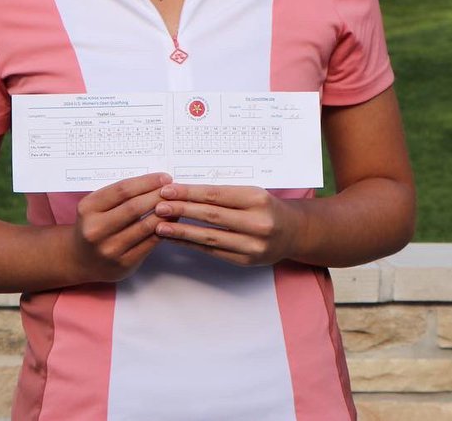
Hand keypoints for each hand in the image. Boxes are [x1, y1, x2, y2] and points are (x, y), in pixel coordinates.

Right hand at [70, 172, 170, 282]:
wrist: (80, 259)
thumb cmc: (94, 225)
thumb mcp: (96, 206)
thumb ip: (118, 195)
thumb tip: (154, 182)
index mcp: (88, 208)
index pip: (122, 190)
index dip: (146, 182)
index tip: (164, 177)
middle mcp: (96, 229)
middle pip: (134, 207)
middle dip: (158, 196)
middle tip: (174, 189)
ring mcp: (109, 248)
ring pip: (145, 226)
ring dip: (165, 213)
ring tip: (177, 204)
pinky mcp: (123, 263)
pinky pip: (149, 243)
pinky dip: (163, 230)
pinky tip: (171, 222)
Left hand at [152, 183, 304, 266]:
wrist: (294, 232)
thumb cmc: (266, 207)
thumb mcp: (251, 192)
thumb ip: (223, 193)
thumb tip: (185, 191)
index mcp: (257, 199)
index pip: (216, 195)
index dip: (190, 193)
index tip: (167, 190)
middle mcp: (257, 223)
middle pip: (211, 215)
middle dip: (181, 210)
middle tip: (158, 206)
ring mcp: (252, 245)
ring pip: (210, 237)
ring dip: (182, 231)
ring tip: (160, 226)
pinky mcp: (245, 260)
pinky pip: (213, 251)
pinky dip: (191, 244)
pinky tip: (176, 238)